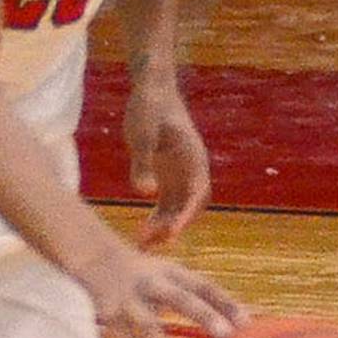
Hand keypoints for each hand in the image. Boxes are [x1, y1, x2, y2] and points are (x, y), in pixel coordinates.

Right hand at [85, 242, 246, 337]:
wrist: (95, 258)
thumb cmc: (145, 275)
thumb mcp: (170, 276)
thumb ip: (201, 296)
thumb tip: (247, 324)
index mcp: (172, 273)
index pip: (204, 286)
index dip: (226, 303)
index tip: (248, 325)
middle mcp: (152, 283)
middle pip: (180, 298)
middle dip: (203, 315)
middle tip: (226, 335)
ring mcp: (129, 300)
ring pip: (148, 327)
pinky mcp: (110, 316)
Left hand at [123, 81, 210, 246]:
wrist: (152, 91)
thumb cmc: (149, 108)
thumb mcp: (142, 134)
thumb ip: (142, 162)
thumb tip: (144, 192)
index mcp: (193, 158)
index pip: (195, 194)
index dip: (184, 215)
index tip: (170, 233)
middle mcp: (193, 170)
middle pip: (189, 207)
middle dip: (172, 227)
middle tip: (149, 244)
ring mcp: (183, 174)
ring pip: (178, 209)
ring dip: (164, 227)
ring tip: (143, 246)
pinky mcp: (169, 176)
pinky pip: (167, 204)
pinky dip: (157, 219)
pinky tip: (142, 233)